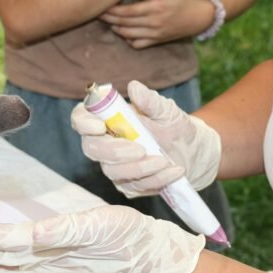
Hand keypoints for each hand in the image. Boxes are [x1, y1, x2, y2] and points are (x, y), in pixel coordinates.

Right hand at [71, 81, 221, 195]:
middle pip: (92, 148)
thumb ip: (149, 100)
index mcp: (106, 118)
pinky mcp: (126, 184)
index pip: (80, 118)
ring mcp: (112, 165)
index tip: (100, 126)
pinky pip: (134, 185)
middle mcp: (103, 142)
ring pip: (113, 171)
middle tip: (141, 149)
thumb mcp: (166, 110)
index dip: (83, 123)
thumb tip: (134, 87)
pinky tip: (173, 171)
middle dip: (115, 151)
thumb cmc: (172, 125)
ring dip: (140, 168)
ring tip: (165, 161)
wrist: (191, 151)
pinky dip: (155, 179)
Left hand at [100, 0, 214, 48]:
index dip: (112, 10)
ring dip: (115, 28)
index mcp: (156, 8)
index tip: (102, 5)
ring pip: (128, 35)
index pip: (127, 11)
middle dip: (109, 18)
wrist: (203, 17)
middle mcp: (153, 23)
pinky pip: (138, 44)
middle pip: (124, 23)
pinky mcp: (157, 41)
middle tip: (97, 12)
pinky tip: (123, 31)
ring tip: (107, 21)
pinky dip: (127, 39)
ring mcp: (155, 34)